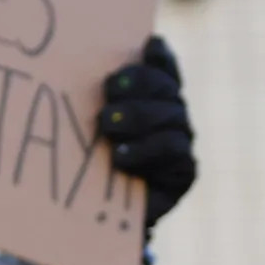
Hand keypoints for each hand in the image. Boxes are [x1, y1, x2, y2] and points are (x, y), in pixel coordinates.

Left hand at [97, 35, 196, 236]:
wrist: (98, 219)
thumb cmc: (88, 165)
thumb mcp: (86, 128)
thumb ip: (94, 99)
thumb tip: (81, 63)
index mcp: (154, 100)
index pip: (164, 69)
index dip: (161, 57)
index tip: (149, 44)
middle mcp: (172, 116)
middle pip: (166, 87)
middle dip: (139, 82)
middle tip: (110, 87)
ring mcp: (181, 142)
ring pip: (171, 115)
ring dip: (137, 116)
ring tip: (106, 124)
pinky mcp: (184, 170)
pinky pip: (172, 148)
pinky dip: (145, 149)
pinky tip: (121, 157)